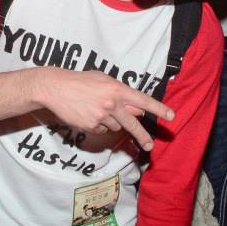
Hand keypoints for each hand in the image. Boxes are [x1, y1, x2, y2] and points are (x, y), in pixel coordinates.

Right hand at [33, 67, 174, 150]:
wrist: (56, 88)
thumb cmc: (81, 81)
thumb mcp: (104, 80)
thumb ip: (121, 93)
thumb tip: (136, 110)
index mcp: (117, 89)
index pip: (143, 101)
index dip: (158, 109)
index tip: (171, 116)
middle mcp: (112, 104)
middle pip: (133, 124)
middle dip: (143, 136)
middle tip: (150, 145)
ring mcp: (101, 116)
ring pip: (115, 126)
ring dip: (111, 122)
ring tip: (96, 109)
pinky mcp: (91, 126)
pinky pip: (101, 130)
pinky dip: (97, 125)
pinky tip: (87, 114)